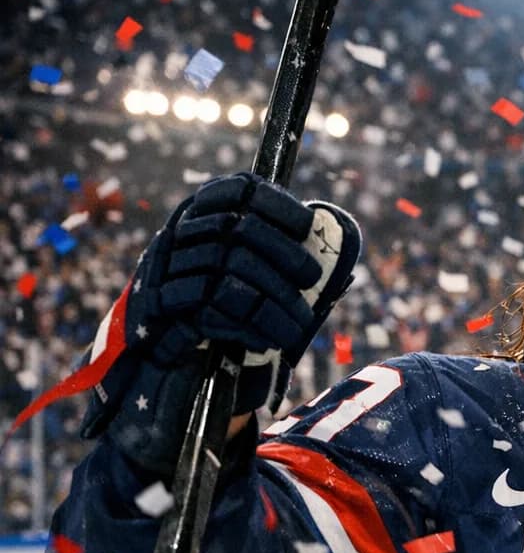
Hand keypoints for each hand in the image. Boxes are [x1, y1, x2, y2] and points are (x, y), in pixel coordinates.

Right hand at [82, 173, 359, 472]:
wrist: (167, 362)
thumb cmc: (220, 311)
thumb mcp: (245, 271)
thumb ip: (274, 250)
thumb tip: (333, 232)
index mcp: (199, 215)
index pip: (237, 191)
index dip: (275, 204)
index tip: (306, 224)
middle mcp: (178, 236)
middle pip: (239, 231)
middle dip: (284, 255)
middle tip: (312, 277)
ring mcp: (165, 270)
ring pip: (230, 274)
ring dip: (274, 302)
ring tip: (299, 325)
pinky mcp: (161, 309)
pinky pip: (211, 312)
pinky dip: (248, 328)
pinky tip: (270, 340)